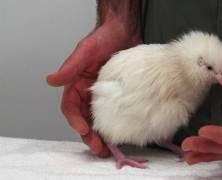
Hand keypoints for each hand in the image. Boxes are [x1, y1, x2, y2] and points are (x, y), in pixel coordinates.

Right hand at [46, 21, 140, 156]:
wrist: (123, 32)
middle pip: (84, 118)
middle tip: (99, 148)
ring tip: (108, 149)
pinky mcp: (117, 95)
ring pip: (98, 119)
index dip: (76, 121)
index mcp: (76, 84)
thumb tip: (52, 80)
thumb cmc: (102, 38)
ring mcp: (102, 95)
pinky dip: (115, 124)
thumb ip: (70, 67)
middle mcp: (87, 92)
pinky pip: (114, 113)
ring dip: (101, 135)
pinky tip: (121, 133)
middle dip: (89, 135)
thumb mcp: (85, 51)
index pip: (71, 108)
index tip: (85, 131)